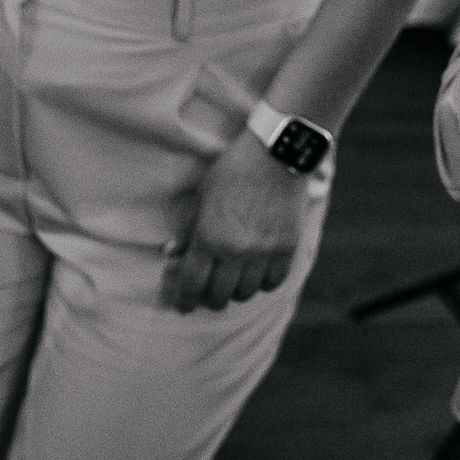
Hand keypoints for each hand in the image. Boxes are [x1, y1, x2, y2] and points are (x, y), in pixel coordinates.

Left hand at [163, 134, 306, 311]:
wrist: (276, 153)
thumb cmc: (233, 170)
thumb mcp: (203, 195)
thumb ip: (189, 228)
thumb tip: (173, 255)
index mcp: (209, 237)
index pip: (192, 284)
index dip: (185, 300)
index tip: (184, 306)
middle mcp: (236, 251)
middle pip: (220, 295)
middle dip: (211, 299)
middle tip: (210, 295)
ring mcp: (264, 251)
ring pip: (246, 292)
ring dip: (237, 291)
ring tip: (234, 282)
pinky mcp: (287, 248)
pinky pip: (273, 282)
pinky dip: (263, 283)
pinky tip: (258, 274)